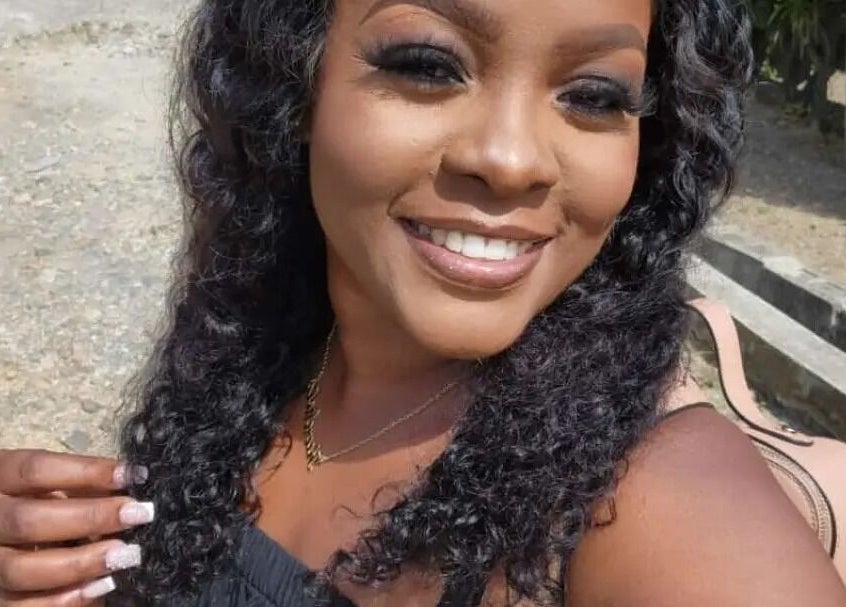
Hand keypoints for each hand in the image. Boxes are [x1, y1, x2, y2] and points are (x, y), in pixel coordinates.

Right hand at [0, 449, 152, 605]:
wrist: (8, 539)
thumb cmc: (40, 503)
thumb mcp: (50, 485)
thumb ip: (79, 486)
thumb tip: (130, 482)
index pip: (35, 469)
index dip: (85, 471)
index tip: (131, 475)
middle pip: (28, 520)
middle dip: (89, 518)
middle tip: (136, 515)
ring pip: (20, 569)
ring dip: (79, 563)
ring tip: (124, 554)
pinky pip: (20, 606)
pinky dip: (63, 600)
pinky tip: (100, 586)